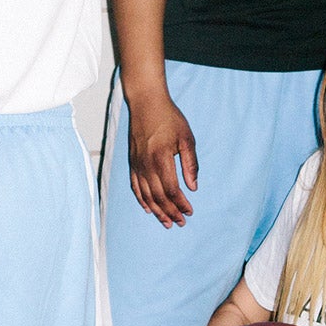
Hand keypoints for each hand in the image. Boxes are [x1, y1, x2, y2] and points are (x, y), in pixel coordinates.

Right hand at [125, 90, 197, 226]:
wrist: (146, 103)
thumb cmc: (169, 118)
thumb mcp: (187, 138)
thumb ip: (190, 164)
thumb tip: (193, 187)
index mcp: (161, 159)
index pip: (172, 190)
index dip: (181, 204)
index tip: (190, 211)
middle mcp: (147, 165)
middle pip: (159, 197)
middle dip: (171, 212)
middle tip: (181, 222)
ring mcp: (137, 165)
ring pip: (146, 195)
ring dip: (157, 211)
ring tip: (167, 222)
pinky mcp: (132, 162)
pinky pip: (135, 187)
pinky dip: (141, 200)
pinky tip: (148, 209)